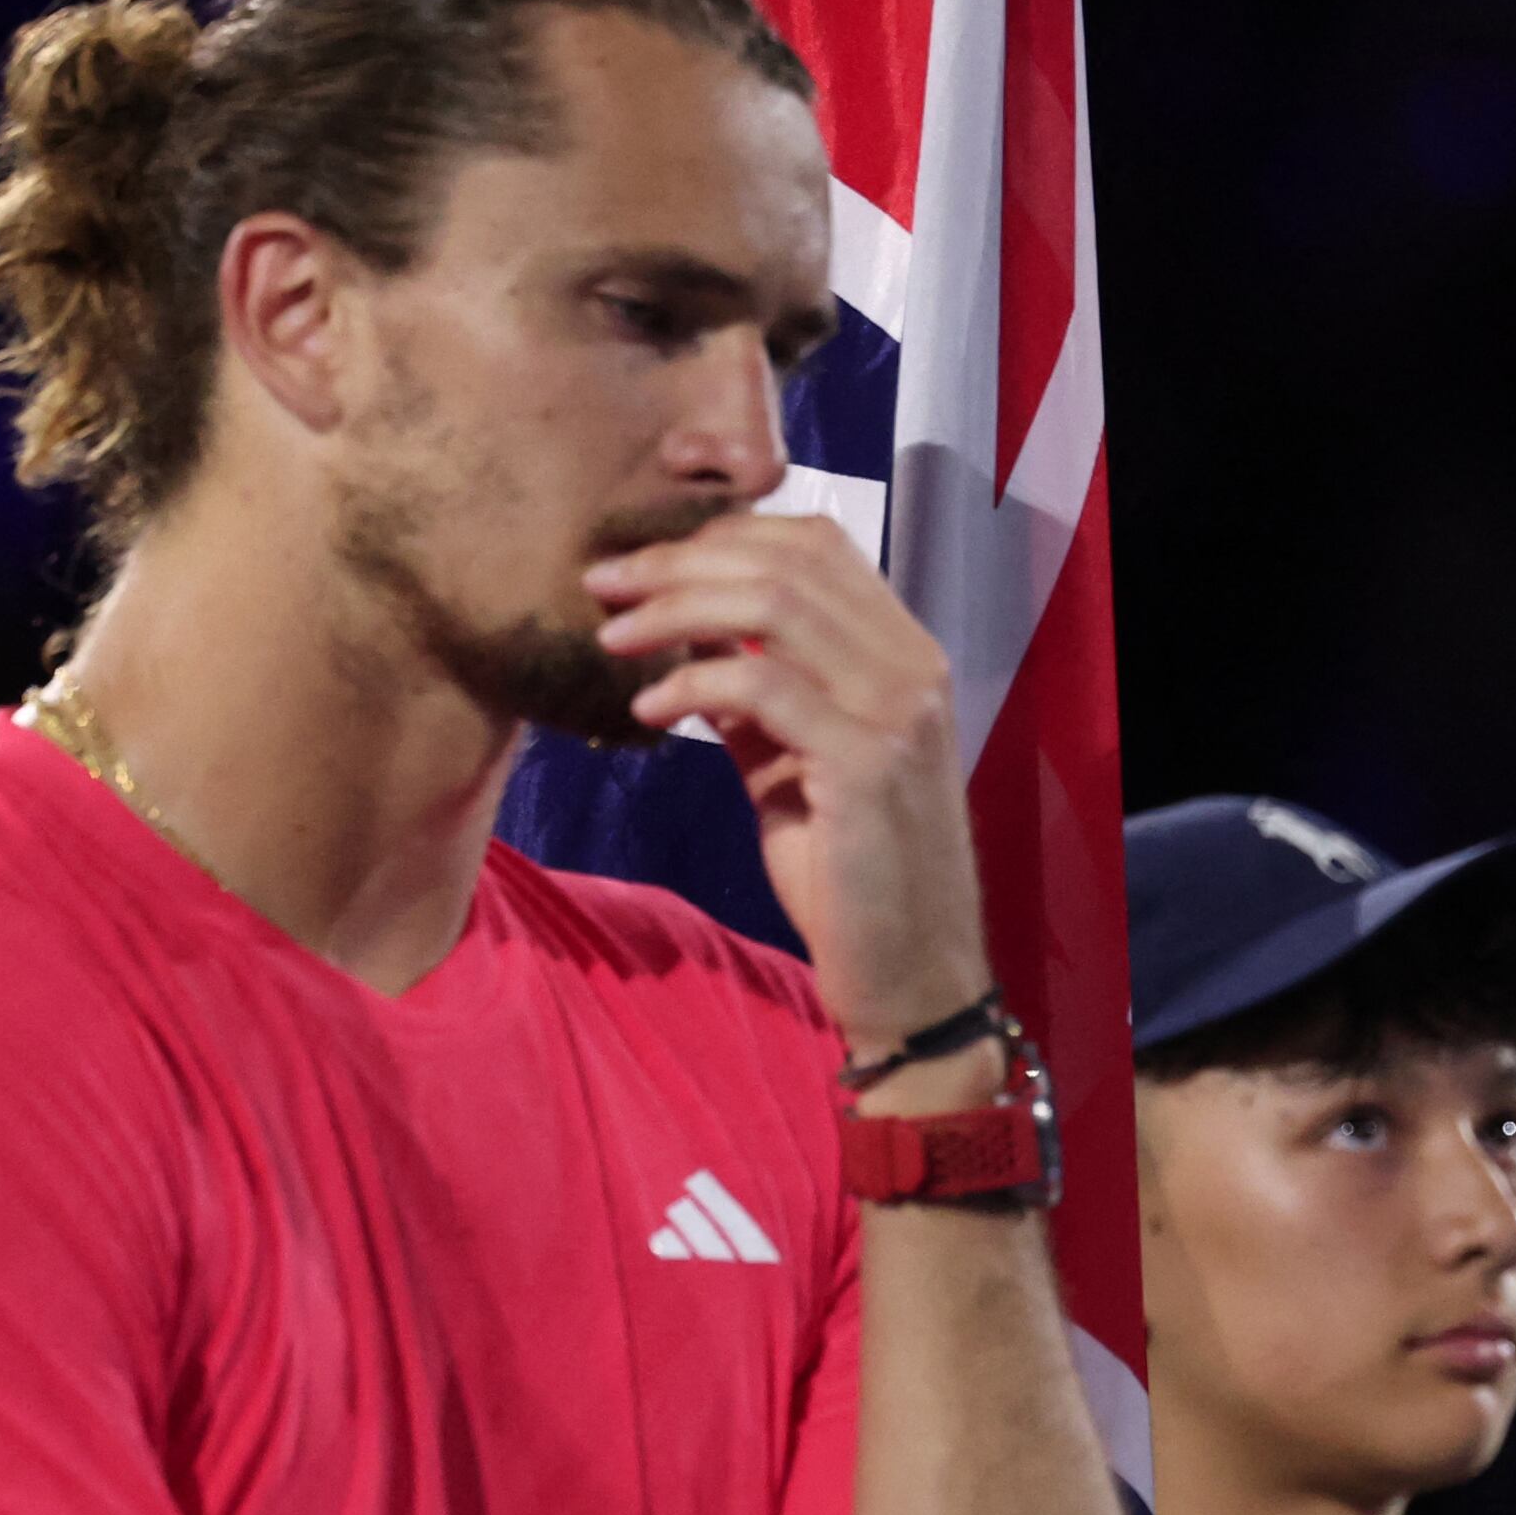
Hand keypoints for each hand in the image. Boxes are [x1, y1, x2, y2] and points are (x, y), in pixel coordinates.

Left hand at [588, 515, 988, 1047]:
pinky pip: (762, 688)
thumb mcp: (794, 770)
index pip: (816, 544)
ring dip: (677, 608)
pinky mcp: (867, 765)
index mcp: (906, 656)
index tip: (644, 565)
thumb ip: (757, 703)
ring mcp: (897, 712)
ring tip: (612, 635)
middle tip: (602, 583)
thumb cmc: (854, 883)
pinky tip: (648, 708)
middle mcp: (913, 668)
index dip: (723, 535)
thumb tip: (689, 642)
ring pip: (774, 605)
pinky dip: (692, 684)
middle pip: (787, 561)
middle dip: (679, 560)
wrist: (913, 979)